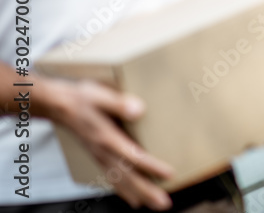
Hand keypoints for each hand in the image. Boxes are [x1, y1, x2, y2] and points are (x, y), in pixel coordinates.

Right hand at [36, 77, 174, 209]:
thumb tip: (138, 109)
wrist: (59, 106)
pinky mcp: (99, 158)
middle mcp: (103, 152)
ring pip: (121, 182)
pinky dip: (124, 192)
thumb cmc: (82, 99)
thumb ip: (118, 103)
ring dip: (139, 194)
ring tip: (156, 205)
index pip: (132, 156)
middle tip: (164, 203)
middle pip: (127, 176)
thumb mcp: (100, 95)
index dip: (151, 167)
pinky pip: (112, 180)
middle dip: (147, 191)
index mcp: (106, 137)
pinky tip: (135, 200)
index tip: (169, 175)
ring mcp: (100, 158)